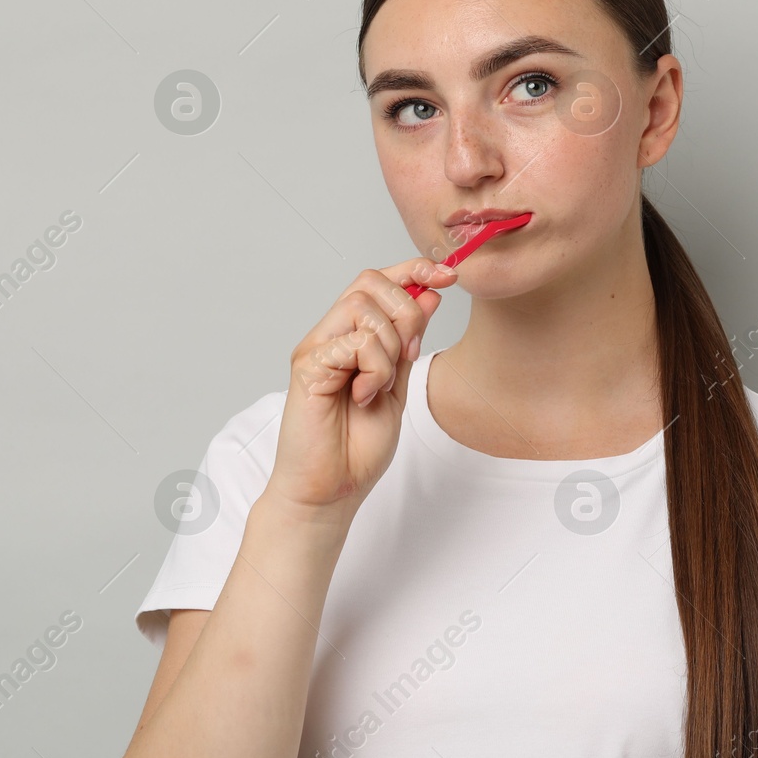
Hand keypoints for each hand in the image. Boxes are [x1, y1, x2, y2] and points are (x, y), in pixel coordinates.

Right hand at [268, 257, 457, 519]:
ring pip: (362, 308)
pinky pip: (354, 343)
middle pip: (369, 282)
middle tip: (409, 354)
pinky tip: (364, 396)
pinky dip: (374, 369)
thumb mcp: (399, 383)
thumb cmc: (358, 444)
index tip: (450, 276)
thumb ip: (410, 340)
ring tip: (381, 384)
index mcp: (351, 335)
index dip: (414, 269)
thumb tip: (431, 293)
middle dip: (405, 311)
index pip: (378, 280)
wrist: (332, 488)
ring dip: (389, 345)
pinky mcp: (307, 368)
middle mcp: (329, 335)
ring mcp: (316, 349)